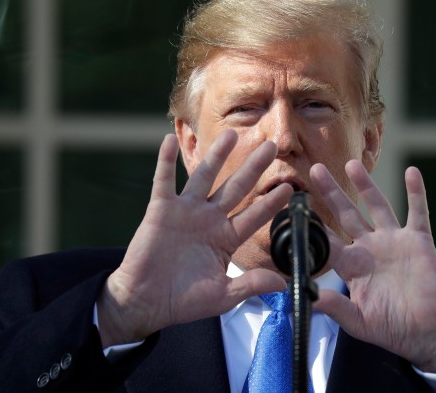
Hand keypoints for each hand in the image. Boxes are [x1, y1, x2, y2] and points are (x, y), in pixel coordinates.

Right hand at [97, 130, 291, 346]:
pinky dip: (165, 161)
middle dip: (254, 168)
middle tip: (271, 146)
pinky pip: (163, 181)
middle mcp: (208, 219)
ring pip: (204, 177)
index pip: (254, 216)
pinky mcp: (160, 210)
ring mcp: (185, 212)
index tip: (289, 189)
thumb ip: (251, 285)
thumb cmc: (183, 300)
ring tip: (230, 134)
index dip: (271, 203)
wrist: (145, 302)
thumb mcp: (223, 296)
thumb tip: (283, 285)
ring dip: (217, 155)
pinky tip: (169, 140)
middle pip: (236, 188)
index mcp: (225, 238)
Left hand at [310, 160, 435, 372]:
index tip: (295, 207)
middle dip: (331, 193)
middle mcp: (370, 248)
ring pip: (378, 206)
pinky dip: (416, 193)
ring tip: (352, 164)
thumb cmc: (392, 328)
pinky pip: (417, 212)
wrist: (428, 333)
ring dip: (366, 185)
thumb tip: (308, 298)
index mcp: (353, 266)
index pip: (328, 240)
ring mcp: (394, 241)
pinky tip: (412, 172)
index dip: (312, 225)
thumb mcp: (358, 322)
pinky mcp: (418, 241)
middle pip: (347, 214)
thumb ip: (335, 307)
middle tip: (315, 170)